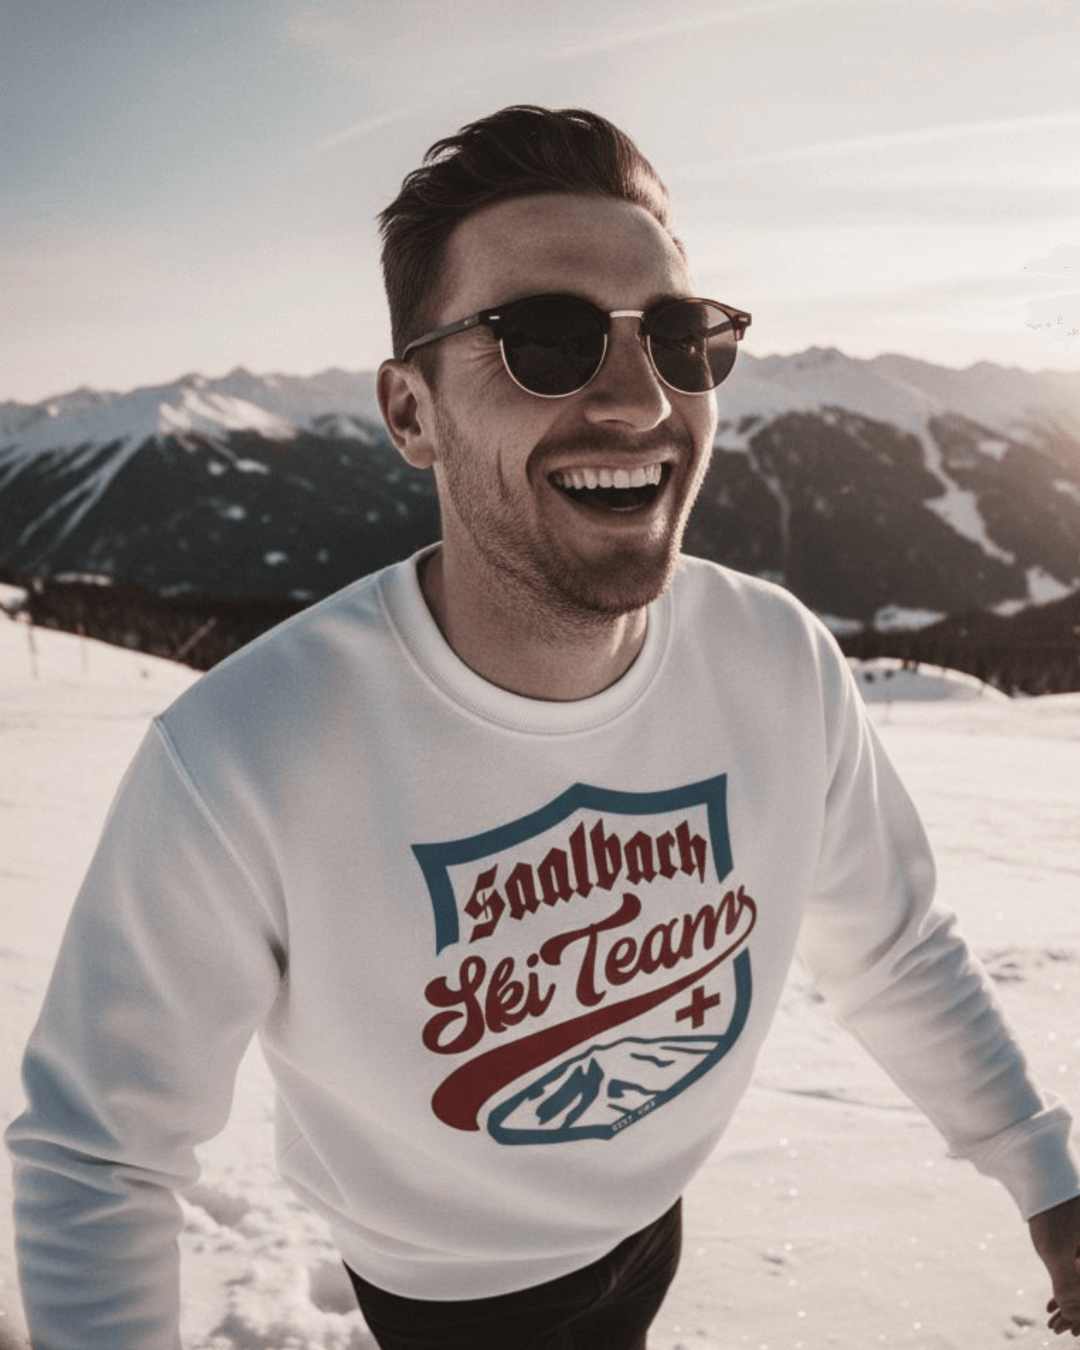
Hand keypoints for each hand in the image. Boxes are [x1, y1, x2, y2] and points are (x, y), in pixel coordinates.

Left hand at [1029, 1195, 1079, 1335]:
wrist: (1035, 1166)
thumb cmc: (1048, 1209)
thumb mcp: (1056, 1253)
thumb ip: (1068, 1288)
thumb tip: (1075, 1318)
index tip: (1073, 1333)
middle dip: (1078, 1311)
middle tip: (1060, 1329)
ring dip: (1072, 1301)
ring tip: (1053, 1318)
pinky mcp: (1075, 1236)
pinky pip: (1077, 1268)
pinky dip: (1067, 1286)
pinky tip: (1052, 1300)